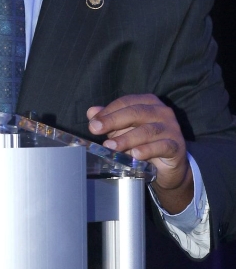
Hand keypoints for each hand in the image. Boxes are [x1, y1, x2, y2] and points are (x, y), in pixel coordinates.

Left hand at [87, 94, 193, 214]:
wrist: (168, 166)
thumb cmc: (144, 143)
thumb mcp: (124, 131)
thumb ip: (109, 121)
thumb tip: (91, 112)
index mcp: (149, 103)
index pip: (127, 102)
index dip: (108, 111)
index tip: (93, 122)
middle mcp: (162, 112)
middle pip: (137, 112)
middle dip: (114, 120)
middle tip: (96, 129)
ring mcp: (172, 128)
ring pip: (148, 130)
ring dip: (127, 138)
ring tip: (110, 146)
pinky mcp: (177, 146)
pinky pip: (162, 146)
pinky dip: (147, 150)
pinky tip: (135, 154)